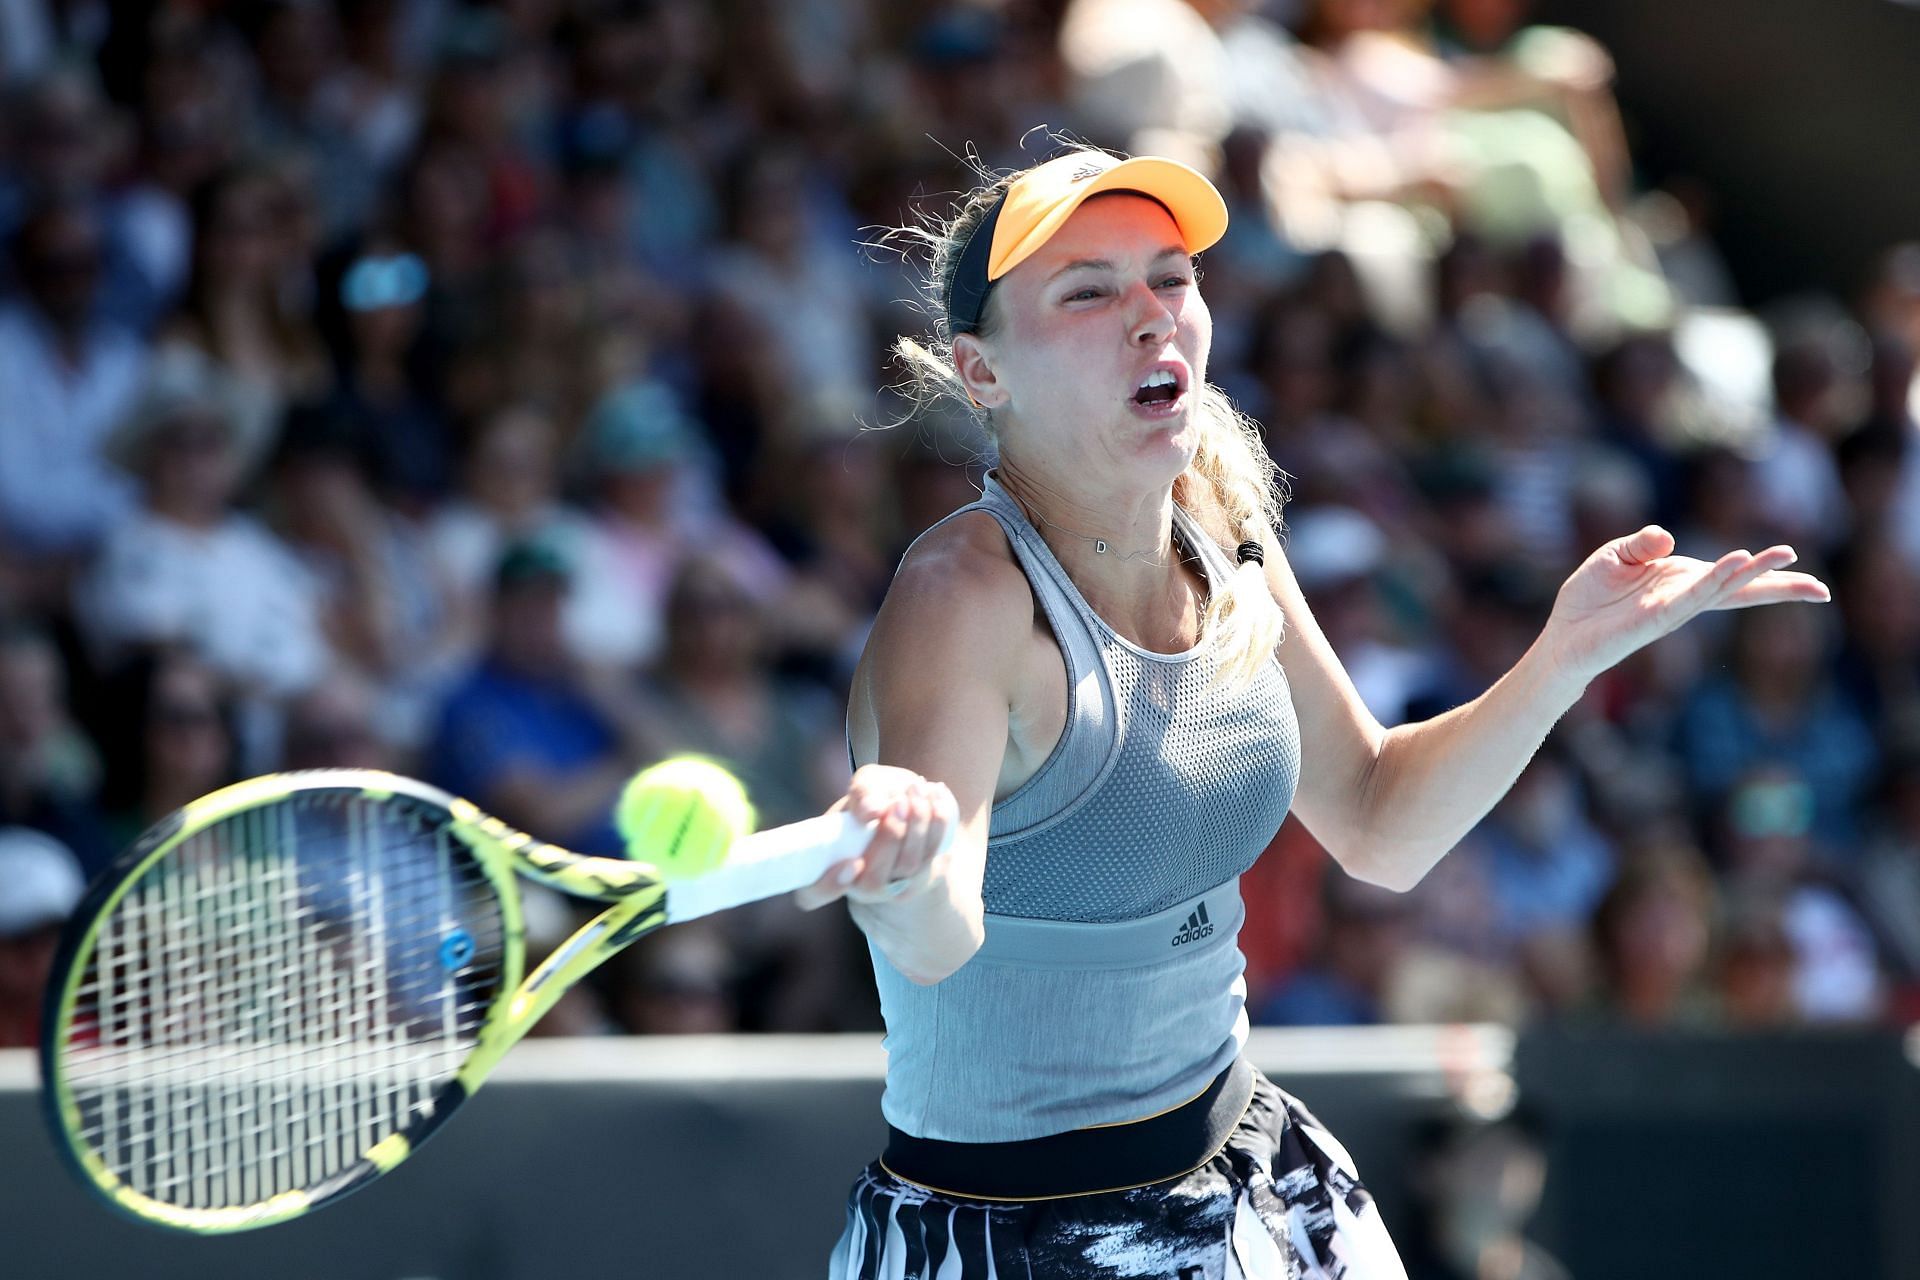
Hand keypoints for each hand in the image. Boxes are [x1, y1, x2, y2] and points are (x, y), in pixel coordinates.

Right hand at [793, 764, 956, 910]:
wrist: (905, 802)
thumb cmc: (873, 797)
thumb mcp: (863, 788)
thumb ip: (862, 794)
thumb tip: (871, 811)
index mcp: (827, 869)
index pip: (812, 895)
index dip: (828, 886)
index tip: (850, 862)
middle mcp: (859, 886)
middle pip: (873, 881)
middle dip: (889, 839)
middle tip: (897, 803)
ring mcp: (894, 886)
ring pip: (908, 867)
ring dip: (917, 826)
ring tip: (916, 789)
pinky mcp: (924, 876)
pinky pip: (933, 856)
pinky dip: (938, 823)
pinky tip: (936, 794)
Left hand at [1543, 526, 1830, 682]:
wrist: (1562, 635)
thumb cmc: (1590, 597)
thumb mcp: (1616, 555)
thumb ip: (1643, 542)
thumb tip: (1669, 536)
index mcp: (1680, 578)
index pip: (1729, 574)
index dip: (1762, 570)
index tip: (1796, 560)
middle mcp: (1683, 595)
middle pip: (1739, 589)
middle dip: (1778, 586)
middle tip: (1821, 590)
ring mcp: (1671, 610)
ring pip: (1720, 590)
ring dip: (1750, 574)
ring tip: (1783, 558)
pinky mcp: (1653, 620)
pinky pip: (1689, 598)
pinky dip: (1713, 582)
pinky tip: (1735, 566)